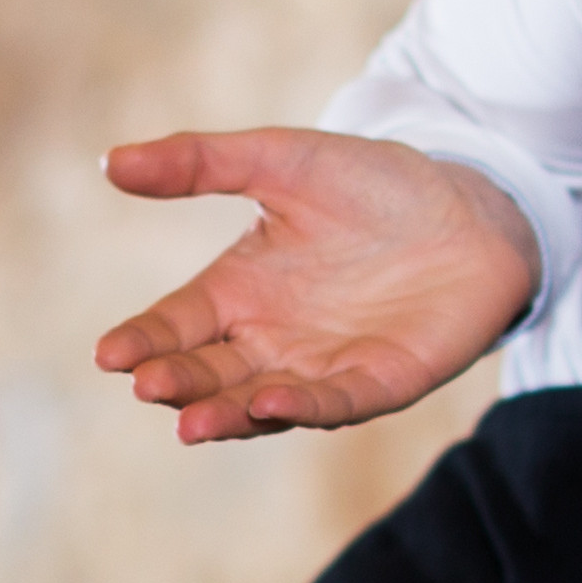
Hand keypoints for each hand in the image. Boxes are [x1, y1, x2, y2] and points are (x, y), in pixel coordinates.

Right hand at [94, 129, 538, 442]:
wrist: (473, 206)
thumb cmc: (372, 184)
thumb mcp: (282, 160)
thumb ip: (201, 162)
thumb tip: (109, 162)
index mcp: (240, 291)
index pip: (177, 325)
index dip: (143, 340)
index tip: (108, 354)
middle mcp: (272, 339)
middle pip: (209, 373)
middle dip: (177, 383)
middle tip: (146, 384)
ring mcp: (322, 368)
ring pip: (259, 403)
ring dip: (225, 414)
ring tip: (189, 422)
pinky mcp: (378, 383)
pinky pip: (333, 404)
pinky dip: (300, 409)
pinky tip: (270, 403)